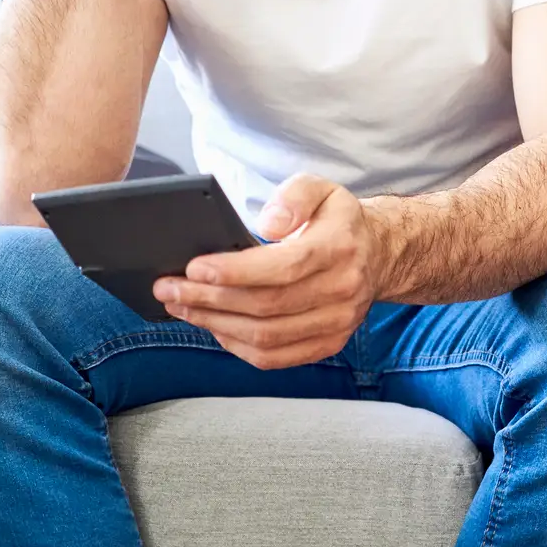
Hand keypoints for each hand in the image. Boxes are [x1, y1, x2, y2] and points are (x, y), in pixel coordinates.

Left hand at [151, 174, 381, 368]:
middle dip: (208, 298)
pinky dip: (236, 346)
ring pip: (265, 336)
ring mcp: (337, 323)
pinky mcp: (328, 344)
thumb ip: (294, 197)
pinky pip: (274, 357)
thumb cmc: (337, 220)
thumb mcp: (321, 188)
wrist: (378, 254)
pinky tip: (213, 327)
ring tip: (181, 306)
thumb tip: (268, 223)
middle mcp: (342, 290)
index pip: (282, 268)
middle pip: (266, 306)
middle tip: (169, 287)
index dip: (234, 271)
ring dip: (215, 324)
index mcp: (339, 249)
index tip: (193, 267)